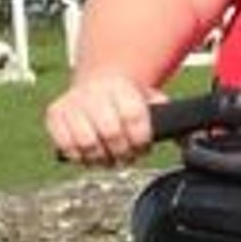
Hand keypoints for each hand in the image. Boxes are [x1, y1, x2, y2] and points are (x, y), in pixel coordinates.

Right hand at [44, 70, 159, 165]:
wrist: (97, 83)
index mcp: (121, 87)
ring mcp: (72, 103)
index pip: (133, 116)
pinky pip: (66, 145)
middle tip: (127, 157)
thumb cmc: (127, 99)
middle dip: (123, 152)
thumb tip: (186, 140)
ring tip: (109, 158)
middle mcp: (94, 92)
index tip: (143, 148)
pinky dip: (80, 157)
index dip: (140, 139)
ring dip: (102, 158)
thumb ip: (169, 117)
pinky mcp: (54, 115)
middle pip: (111, 133)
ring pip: (87, 143)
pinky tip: (91, 155)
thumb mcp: (150, 100)